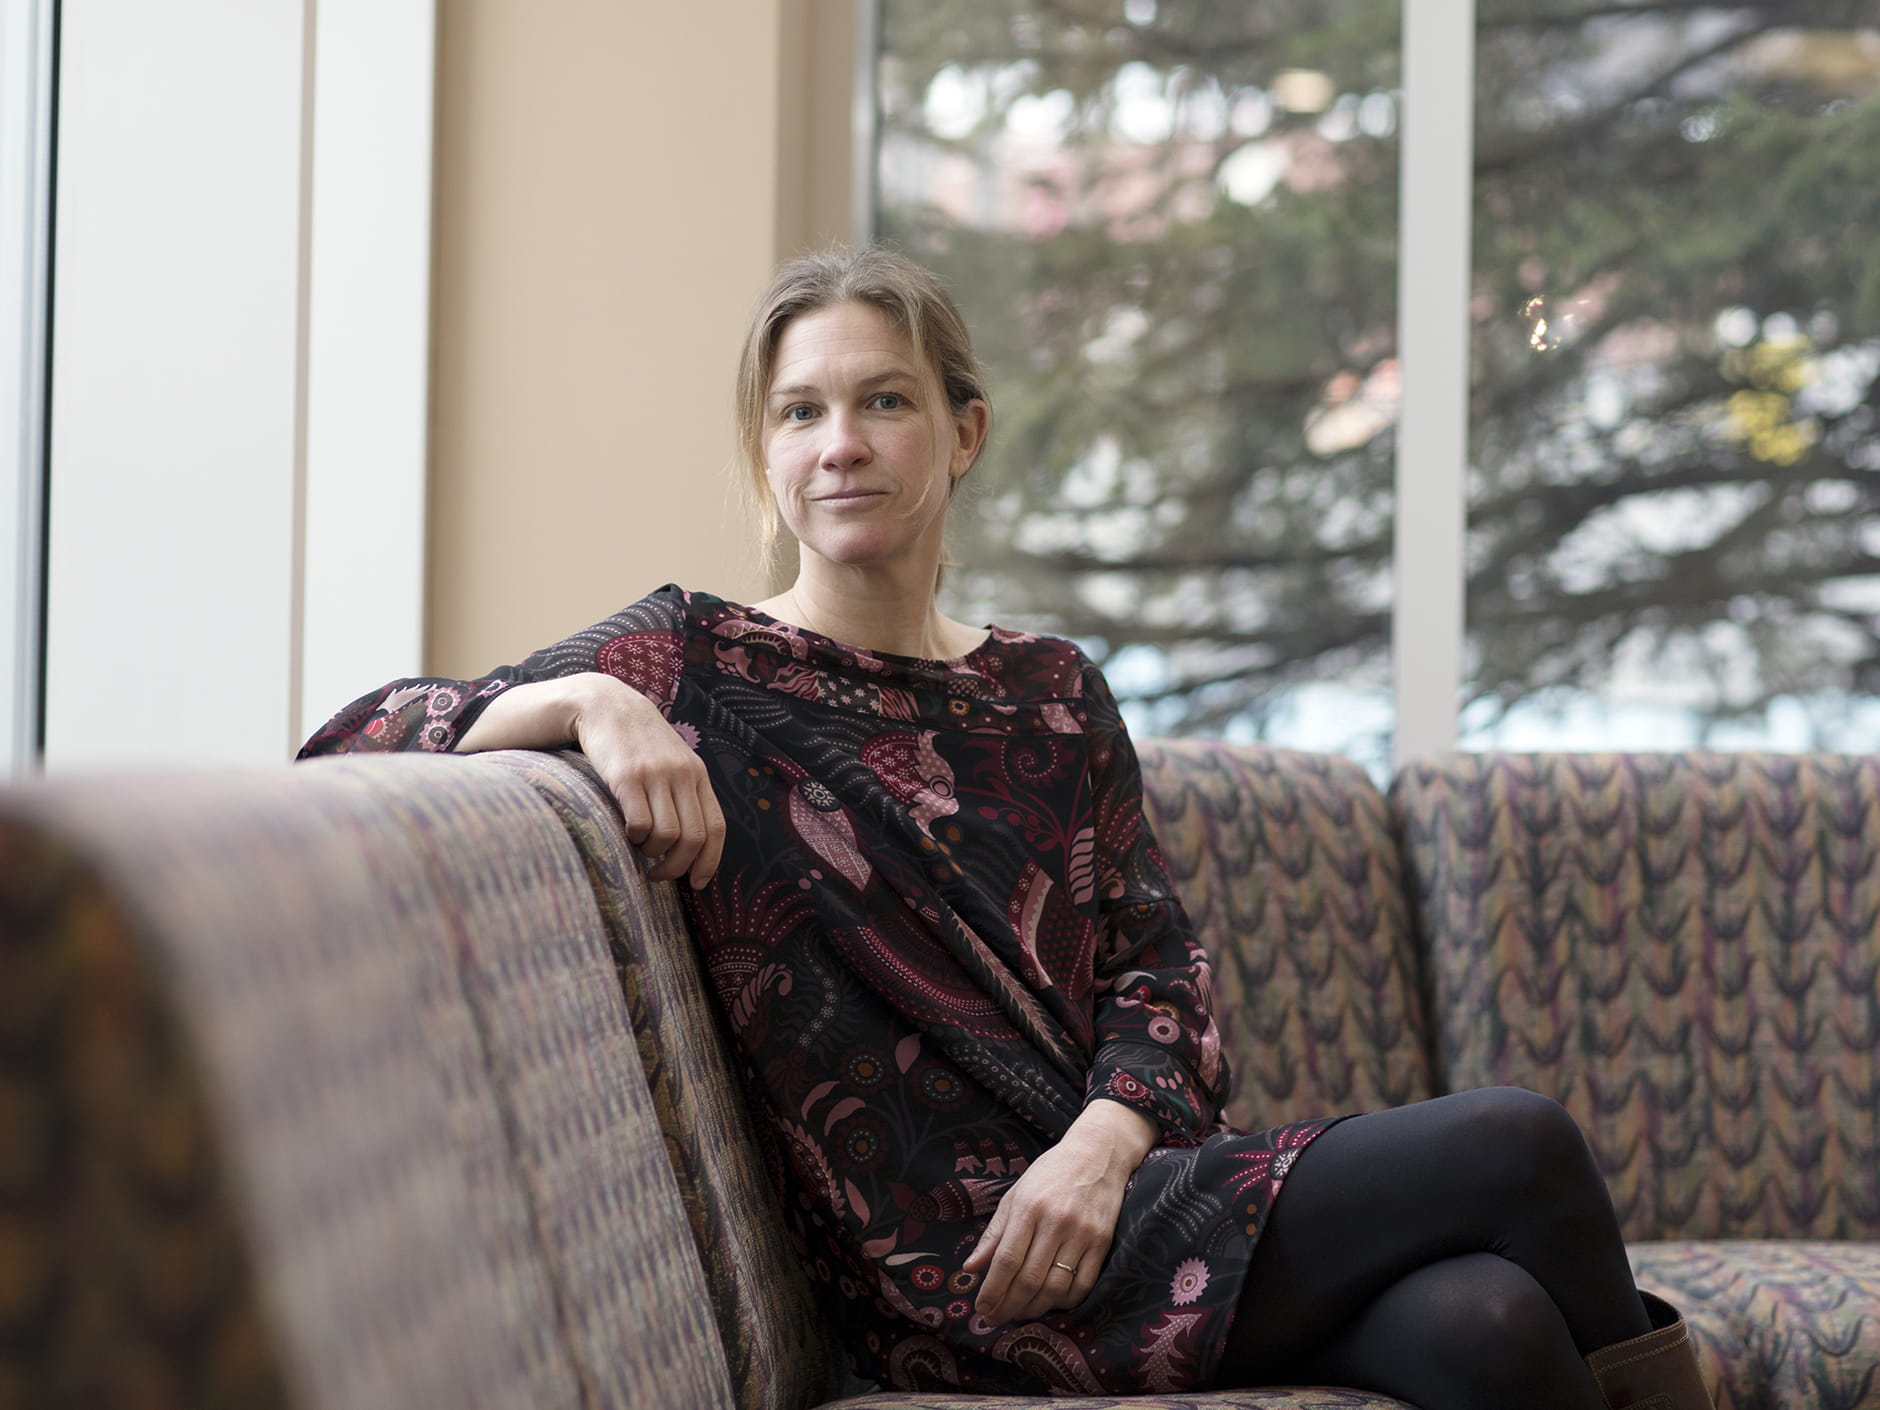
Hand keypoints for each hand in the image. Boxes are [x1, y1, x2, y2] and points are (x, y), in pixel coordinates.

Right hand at [457, 673, 725, 887]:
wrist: (603, 704)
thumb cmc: (636, 742)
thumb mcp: (671, 760)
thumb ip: (684, 792)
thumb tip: (690, 842)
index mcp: (697, 774)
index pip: (715, 828)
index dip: (708, 862)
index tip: (696, 883)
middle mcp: (682, 774)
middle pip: (692, 839)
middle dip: (676, 867)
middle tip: (657, 873)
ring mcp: (656, 774)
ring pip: (667, 836)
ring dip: (651, 854)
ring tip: (639, 848)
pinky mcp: (627, 776)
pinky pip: (640, 824)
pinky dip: (635, 839)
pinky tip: (625, 832)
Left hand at [962, 1099, 1156, 1324]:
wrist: (1097, 1155)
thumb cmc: (1050, 1174)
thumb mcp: (1015, 1195)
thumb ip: (994, 1234)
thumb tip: (970, 1268)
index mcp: (1029, 1207)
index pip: (1007, 1259)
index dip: (992, 1290)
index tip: (981, 1308)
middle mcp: (1056, 1222)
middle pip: (1029, 1279)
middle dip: (1008, 1306)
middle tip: (995, 1318)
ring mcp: (1082, 1234)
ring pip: (1056, 1287)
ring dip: (1034, 1308)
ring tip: (1019, 1312)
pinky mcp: (1102, 1242)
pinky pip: (1083, 1285)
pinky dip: (1065, 1302)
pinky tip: (1050, 1302)